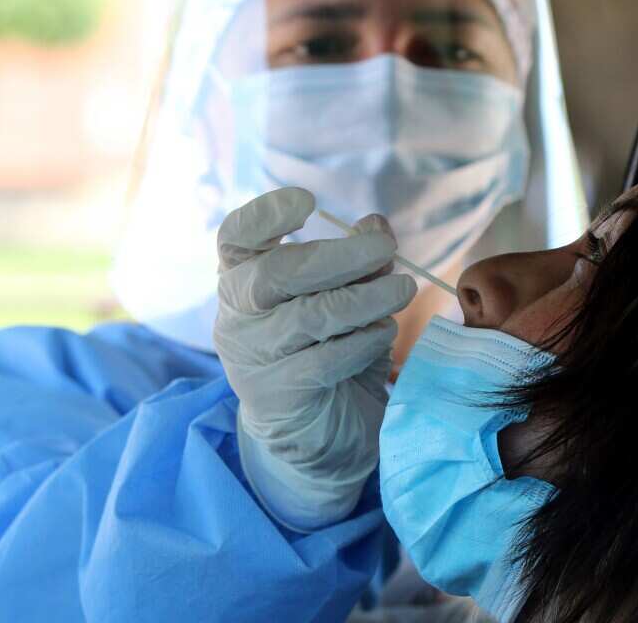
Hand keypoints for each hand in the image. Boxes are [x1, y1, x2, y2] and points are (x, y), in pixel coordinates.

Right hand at [214, 187, 416, 529]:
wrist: (318, 436)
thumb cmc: (329, 351)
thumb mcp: (346, 298)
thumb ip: (358, 261)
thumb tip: (375, 224)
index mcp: (244, 279)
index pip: (236, 238)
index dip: (265, 216)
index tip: (307, 201)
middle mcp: (237, 316)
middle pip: (275, 274)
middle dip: (337, 256)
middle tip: (386, 250)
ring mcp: (252, 359)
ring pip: (308, 317)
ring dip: (364, 299)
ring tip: (401, 290)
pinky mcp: (277, 397)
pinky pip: (324, 361)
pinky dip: (363, 342)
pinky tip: (384, 334)